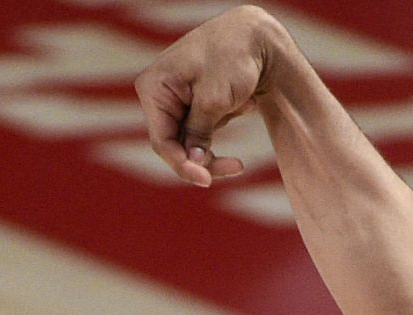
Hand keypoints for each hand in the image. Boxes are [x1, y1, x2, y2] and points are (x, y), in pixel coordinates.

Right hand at [134, 5, 285, 186]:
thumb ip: (199, 131)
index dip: (183, 165)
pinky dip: (228, 121)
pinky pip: (208, 128)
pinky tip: (246, 100)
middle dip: (206, 158)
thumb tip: (191, 161)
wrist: (258, 36)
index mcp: (155, 89)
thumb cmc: (233, 58)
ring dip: (221, 136)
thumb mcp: (215, 98)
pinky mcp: (197, 102)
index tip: (208, 180)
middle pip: (177, 145)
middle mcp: (161, 95)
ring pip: (194, 140)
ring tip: (246, 106)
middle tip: (238, 167)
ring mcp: (179, 99)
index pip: (162, 141)